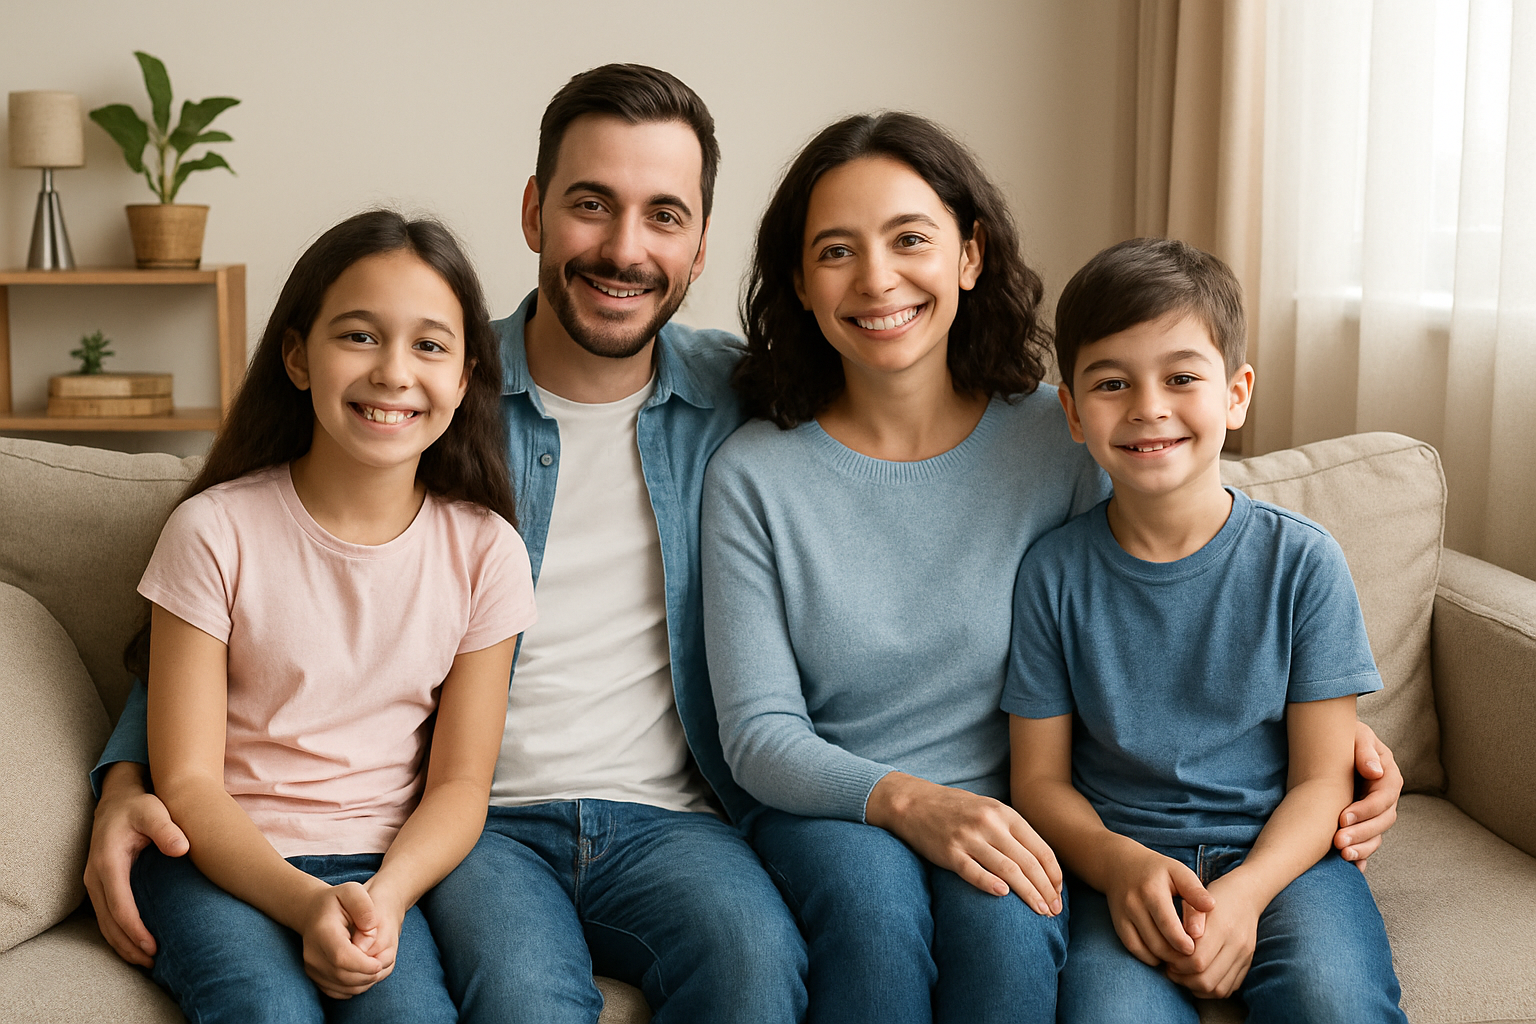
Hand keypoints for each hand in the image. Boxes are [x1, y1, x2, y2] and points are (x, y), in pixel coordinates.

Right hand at [83, 762, 189, 966]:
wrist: (118, 799)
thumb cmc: (139, 805)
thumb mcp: (154, 811)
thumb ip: (167, 828)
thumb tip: (182, 849)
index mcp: (108, 862)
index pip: (119, 905)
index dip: (135, 929)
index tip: (153, 946)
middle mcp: (96, 876)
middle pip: (108, 922)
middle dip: (129, 945)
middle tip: (154, 963)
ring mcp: (94, 883)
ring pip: (104, 923)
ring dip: (123, 945)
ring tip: (147, 961)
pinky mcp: (100, 885)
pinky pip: (106, 916)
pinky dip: (119, 934)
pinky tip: (136, 944)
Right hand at [300, 882, 396, 998]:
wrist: (313, 912)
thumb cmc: (337, 901)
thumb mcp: (353, 891)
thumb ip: (364, 906)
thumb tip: (370, 928)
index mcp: (322, 932)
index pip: (342, 957)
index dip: (363, 965)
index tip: (379, 963)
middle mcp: (312, 953)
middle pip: (342, 975)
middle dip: (366, 975)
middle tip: (381, 965)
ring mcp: (311, 967)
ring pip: (341, 987)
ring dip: (363, 983)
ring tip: (374, 968)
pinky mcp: (314, 977)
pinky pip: (337, 991)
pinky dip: (354, 987)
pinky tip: (363, 974)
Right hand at [867, 772, 1062, 914]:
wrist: (914, 802)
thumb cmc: (956, 809)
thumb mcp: (989, 810)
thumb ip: (1013, 831)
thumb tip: (1042, 863)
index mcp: (1004, 814)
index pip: (1040, 849)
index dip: (1054, 875)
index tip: (1059, 894)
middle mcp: (989, 824)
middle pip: (1028, 863)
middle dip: (1046, 890)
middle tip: (1055, 911)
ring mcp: (968, 838)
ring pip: (1008, 870)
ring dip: (1028, 894)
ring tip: (1041, 912)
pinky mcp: (949, 852)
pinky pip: (973, 871)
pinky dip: (990, 884)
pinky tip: (1004, 896)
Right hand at [1103, 844, 1215, 966]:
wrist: (1120, 864)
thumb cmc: (1158, 870)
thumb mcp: (1178, 872)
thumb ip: (1195, 890)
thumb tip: (1211, 907)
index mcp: (1152, 890)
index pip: (1167, 924)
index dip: (1182, 942)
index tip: (1194, 949)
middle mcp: (1134, 904)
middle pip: (1156, 941)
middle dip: (1176, 955)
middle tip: (1190, 958)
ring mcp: (1124, 915)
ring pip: (1144, 948)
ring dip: (1164, 958)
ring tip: (1179, 957)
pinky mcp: (1118, 923)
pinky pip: (1133, 948)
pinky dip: (1149, 957)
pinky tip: (1162, 954)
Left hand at [1164, 873, 1261, 997]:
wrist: (1245, 895)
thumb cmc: (1212, 896)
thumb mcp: (1194, 900)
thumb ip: (1186, 922)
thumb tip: (1176, 946)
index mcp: (1221, 927)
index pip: (1196, 960)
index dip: (1177, 964)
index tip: (1167, 958)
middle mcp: (1236, 945)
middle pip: (1206, 980)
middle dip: (1183, 979)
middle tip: (1171, 969)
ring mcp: (1244, 957)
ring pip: (1217, 989)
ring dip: (1195, 987)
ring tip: (1183, 974)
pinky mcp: (1247, 964)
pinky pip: (1228, 989)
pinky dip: (1210, 990)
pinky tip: (1198, 977)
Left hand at [1335, 721, 1401, 868]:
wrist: (1329, 741)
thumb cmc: (1343, 734)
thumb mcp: (1354, 733)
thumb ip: (1364, 749)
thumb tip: (1374, 771)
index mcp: (1388, 774)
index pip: (1384, 797)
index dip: (1366, 810)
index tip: (1342, 817)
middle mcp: (1385, 796)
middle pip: (1383, 821)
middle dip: (1362, 833)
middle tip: (1338, 843)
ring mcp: (1375, 811)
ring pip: (1377, 835)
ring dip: (1362, 848)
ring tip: (1343, 856)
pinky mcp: (1364, 821)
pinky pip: (1368, 843)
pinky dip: (1363, 856)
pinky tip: (1354, 867)